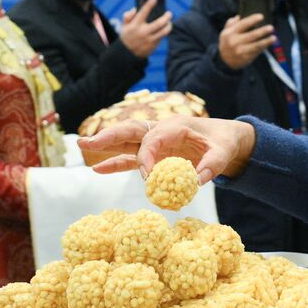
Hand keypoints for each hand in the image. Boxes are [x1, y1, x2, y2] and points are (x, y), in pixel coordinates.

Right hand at [78, 115, 256, 184]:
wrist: (226, 138)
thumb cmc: (225, 141)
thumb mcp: (224, 151)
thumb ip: (212, 165)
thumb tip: (197, 182)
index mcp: (175, 125)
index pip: (152, 140)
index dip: (146, 158)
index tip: (147, 178)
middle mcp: (160, 130)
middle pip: (130, 131)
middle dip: (107, 136)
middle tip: (85, 142)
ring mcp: (155, 142)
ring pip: (126, 143)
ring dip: (105, 146)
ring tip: (81, 146)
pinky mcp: (154, 154)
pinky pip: (131, 158)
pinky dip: (115, 163)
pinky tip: (97, 168)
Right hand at [118, 0, 171, 57]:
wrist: (126, 54)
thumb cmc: (127, 37)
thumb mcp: (124, 26)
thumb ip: (128, 16)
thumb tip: (135, 9)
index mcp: (135, 25)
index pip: (143, 12)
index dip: (149, 5)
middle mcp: (143, 32)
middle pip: (159, 23)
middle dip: (166, 17)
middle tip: (169, 13)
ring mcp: (149, 40)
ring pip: (164, 31)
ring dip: (169, 26)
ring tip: (169, 22)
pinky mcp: (153, 46)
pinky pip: (161, 37)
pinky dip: (163, 33)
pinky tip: (163, 30)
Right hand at [217, 13, 274, 69]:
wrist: (224, 61)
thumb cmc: (227, 42)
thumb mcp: (225, 32)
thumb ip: (231, 23)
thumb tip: (240, 16)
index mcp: (230, 33)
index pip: (243, 24)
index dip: (252, 20)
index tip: (261, 16)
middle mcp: (235, 42)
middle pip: (252, 35)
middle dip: (262, 31)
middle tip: (271, 27)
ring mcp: (240, 51)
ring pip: (256, 45)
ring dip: (266, 41)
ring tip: (274, 37)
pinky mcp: (246, 58)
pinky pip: (257, 52)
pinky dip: (264, 47)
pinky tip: (269, 43)